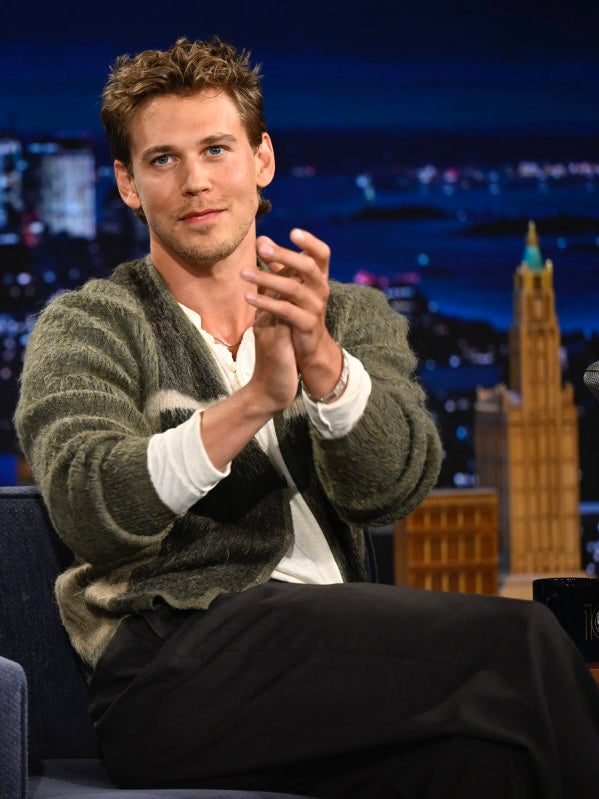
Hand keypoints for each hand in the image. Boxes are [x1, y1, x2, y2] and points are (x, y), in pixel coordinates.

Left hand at [242, 228, 343, 401]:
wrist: (310, 346)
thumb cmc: (298, 308)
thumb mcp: (291, 283)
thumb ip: (279, 262)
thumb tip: (261, 238)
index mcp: (319, 276)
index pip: (322, 254)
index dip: (310, 242)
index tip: (293, 231)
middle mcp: (321, 289)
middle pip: (307, 267)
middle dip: (284, 255)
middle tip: (260, 248)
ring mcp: (316, 307)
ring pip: (293, 289)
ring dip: (267, 278)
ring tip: (243, 273)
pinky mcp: (306, 324)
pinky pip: (285, 311)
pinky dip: (266, 302)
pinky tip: (248, 297)